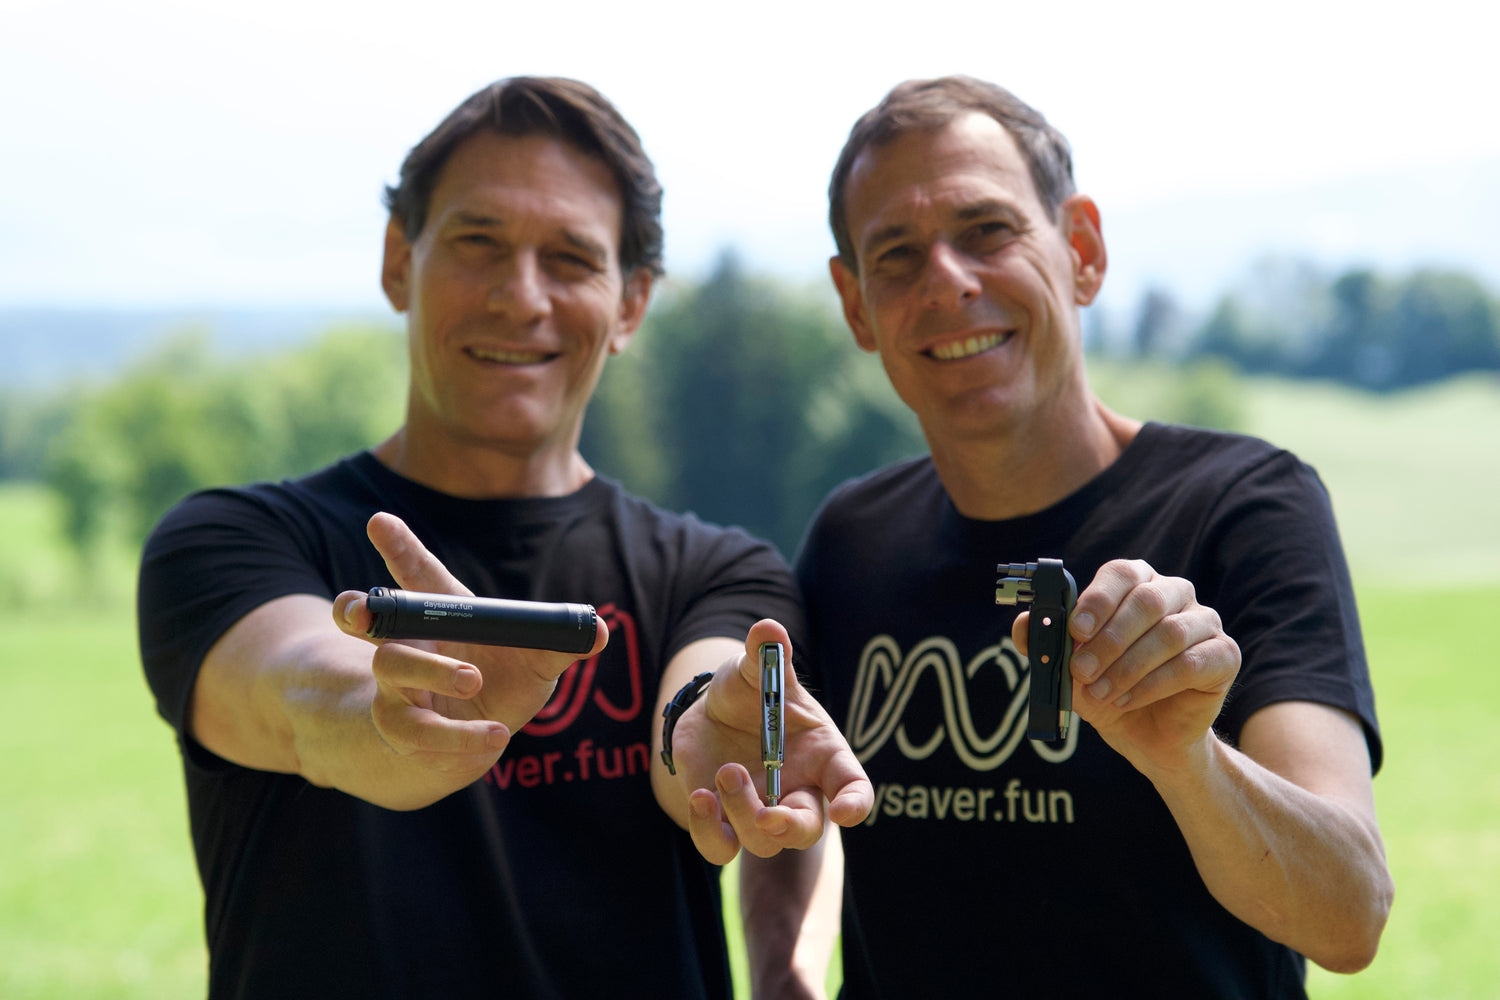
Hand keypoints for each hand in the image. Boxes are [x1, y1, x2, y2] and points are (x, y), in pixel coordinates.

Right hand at [332, 512, 608, 774]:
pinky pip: (419, 729)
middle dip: (360, 609)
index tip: (380, 521)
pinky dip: (459, 734)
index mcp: (443, 614)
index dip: (398, 547)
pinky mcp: (402, 727)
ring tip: (472, 678)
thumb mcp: (536, 660)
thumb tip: (600, 630)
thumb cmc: (505, 681)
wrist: (482, 737)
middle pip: (372, 620)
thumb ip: (561, 642)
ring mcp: (397, 685)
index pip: (416, 574)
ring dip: (432, 670)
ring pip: (393, 668)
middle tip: (365, 610)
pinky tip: (494, 735)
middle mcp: (409, 643)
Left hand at [672, 620, 872, 863]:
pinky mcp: (721, 821)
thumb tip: (768, 629)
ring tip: (727, 772)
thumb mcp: (758, 670)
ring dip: (743, 813)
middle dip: (789, 828)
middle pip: (806, 830)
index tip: (847, 813)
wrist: (712, 711)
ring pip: (760, 843)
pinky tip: (700, 797)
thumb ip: (766, 654)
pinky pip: (719, 846)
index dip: (855, 805)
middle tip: (768, 816)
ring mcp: (758, 812)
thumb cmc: (750, 692)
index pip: (853, 789)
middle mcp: (796, 791)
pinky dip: (708, 830)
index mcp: (822, 757)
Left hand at [1014, 559, 1238, 775]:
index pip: (1121, 573)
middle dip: (1109, 639)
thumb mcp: (1067, 667)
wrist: (1148, 734)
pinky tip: (1128, 700)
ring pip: (1169, 633)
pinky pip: (1191, 663)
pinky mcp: (1224, 655)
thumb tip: (1023, 624)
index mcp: (1137, 583)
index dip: (1098, 599)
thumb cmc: (1107, 688)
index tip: (1075, 629)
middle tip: (1082, 671)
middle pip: (1147, 601)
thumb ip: (1044, 641)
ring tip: (1102, 693)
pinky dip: (1153, 684)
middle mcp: (1174, 593)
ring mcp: (1204, 621)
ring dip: (1128, 666)